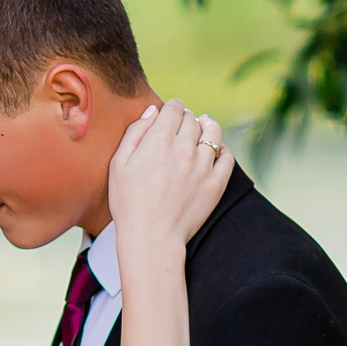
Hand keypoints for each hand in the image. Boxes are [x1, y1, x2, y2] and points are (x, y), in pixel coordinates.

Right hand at [106, 98, 234, 259]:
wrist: (151, 237)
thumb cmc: (129, 203)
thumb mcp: (119, 163)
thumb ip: (135, 132)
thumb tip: (152, 110)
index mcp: (159, 139)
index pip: (174, 108)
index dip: (171, 108)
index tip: (170, 114)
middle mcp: (184, 147)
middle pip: (192, 119)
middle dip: (186, 119)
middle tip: (181, 127)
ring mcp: (203, 165)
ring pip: (213, 132)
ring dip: (207, 127)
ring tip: (203, 129)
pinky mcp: (216, 183)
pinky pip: (227, 156)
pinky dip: (222, 149)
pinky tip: (215, 152)